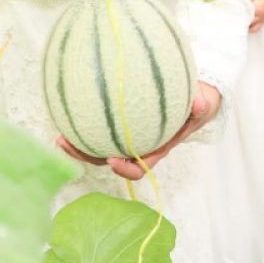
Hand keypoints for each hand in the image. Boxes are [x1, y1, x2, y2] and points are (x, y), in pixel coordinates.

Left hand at [57, 81, 222, 179]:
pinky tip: (67, 111)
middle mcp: (137, 146)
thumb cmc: (197, 101)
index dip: (125, 168)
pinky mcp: (117, 123)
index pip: (140, 166)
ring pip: (98, 147)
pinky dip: (82, 124)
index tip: (113, 159)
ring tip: (59, 136)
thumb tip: (200, 103)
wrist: (193, 93)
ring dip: (78, 145)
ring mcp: (125, 136)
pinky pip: (97, 128)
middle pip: (109, 160)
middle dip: (87, 157)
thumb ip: (201, 105)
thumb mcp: (204, 102)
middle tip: (67, 144)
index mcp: (156, 148)